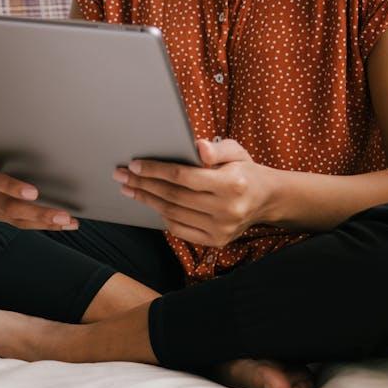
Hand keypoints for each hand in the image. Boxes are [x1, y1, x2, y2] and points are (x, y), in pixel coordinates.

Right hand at [0, 138, 78, 230]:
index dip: (11, 187)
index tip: (34, 193)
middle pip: (9, 207)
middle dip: (38, 212)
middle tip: (63, 215)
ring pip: (18, 221)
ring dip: (45, 222)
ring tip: (68, 221)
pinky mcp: (0, 218)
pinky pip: (23, 224)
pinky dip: (45, 225)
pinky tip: (64, 224)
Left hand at [112, 137, 275, 245]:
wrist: (266, 199)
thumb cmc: (244, 171)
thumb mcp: (236, 152)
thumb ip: (216, 148)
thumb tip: (198, 146)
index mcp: (232, 185)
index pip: (184, 177)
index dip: (156, 170)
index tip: (134, 165)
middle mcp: (227, 210)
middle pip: (174, 196)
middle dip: (143, 184)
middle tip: (121, 175)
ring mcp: (221, 229)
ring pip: (173, 213)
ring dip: (147, 200)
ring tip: (129, 188)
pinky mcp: (216, 241)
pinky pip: (180, 228)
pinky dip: (162, 215)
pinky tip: (151, 203)